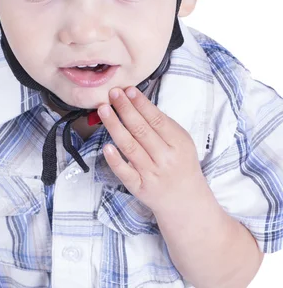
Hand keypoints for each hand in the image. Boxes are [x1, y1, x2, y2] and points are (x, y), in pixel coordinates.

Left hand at [97, 86, 205, 213]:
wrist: (187, 202)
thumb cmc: (181, 164)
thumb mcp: (182, 141)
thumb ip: (163, 124)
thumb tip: (137, 101)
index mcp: (178, 143)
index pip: (157, 119)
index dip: (141, 104)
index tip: (128, 90)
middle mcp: (165, 158)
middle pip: (141, 130)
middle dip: (125, 109)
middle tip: (113, 93)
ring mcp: (151, 174)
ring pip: (130, 147)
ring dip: (115, 126)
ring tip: (104, 109)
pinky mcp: (139, 188)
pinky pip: (125, 173)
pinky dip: (115, 160)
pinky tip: (106, 147)